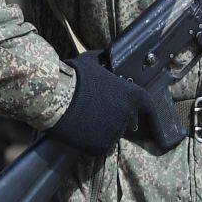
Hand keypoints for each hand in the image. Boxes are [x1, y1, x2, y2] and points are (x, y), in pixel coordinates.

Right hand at [45, 50, 166, 155]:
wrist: (55, 98)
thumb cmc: (75, 77)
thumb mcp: (91, 62)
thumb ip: (103, 60)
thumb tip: (104, 55)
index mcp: (134, 96)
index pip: (146, 106)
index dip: (138, 108)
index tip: (132, 109)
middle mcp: (129, 115)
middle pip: (129, 121)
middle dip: (118, 118)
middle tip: (101, 114)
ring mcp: (116, 133)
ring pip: (114, 134)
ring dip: (105, 130)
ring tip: (87, 122)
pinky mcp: (102, 147)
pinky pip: (100, 146)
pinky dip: (92, 142)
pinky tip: (81, 132)